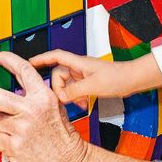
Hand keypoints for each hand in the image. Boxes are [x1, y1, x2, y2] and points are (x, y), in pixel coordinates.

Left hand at [0, 51, 88, 161]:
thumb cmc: (62, 136)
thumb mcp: (56, 108)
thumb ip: (36, 96)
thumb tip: (14, 88)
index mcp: (43, 97)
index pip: (22, 70)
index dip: (6, 59)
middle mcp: (31, 110)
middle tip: (2, 108)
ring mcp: (21, 129)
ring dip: (2, 126)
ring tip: (18, 132)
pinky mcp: (13, 147)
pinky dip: (3, 142)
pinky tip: (17, 143)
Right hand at [29, 50, 161, 107]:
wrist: (133, 80)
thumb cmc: (118, 77)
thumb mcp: (93, 86)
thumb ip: (75, 91)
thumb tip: (60, 97)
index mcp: (78, 63)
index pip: (54, 57)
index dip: (40, 59)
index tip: (28, 63)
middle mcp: (79, 67)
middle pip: (58, 75)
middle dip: (60, 89)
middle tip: (65, 100)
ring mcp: (84, 75)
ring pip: (67, 85)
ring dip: (70, 96)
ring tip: (79, 104)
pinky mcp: (89, 83)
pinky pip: (76, 90)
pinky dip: (76, 98)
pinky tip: (83, 104)